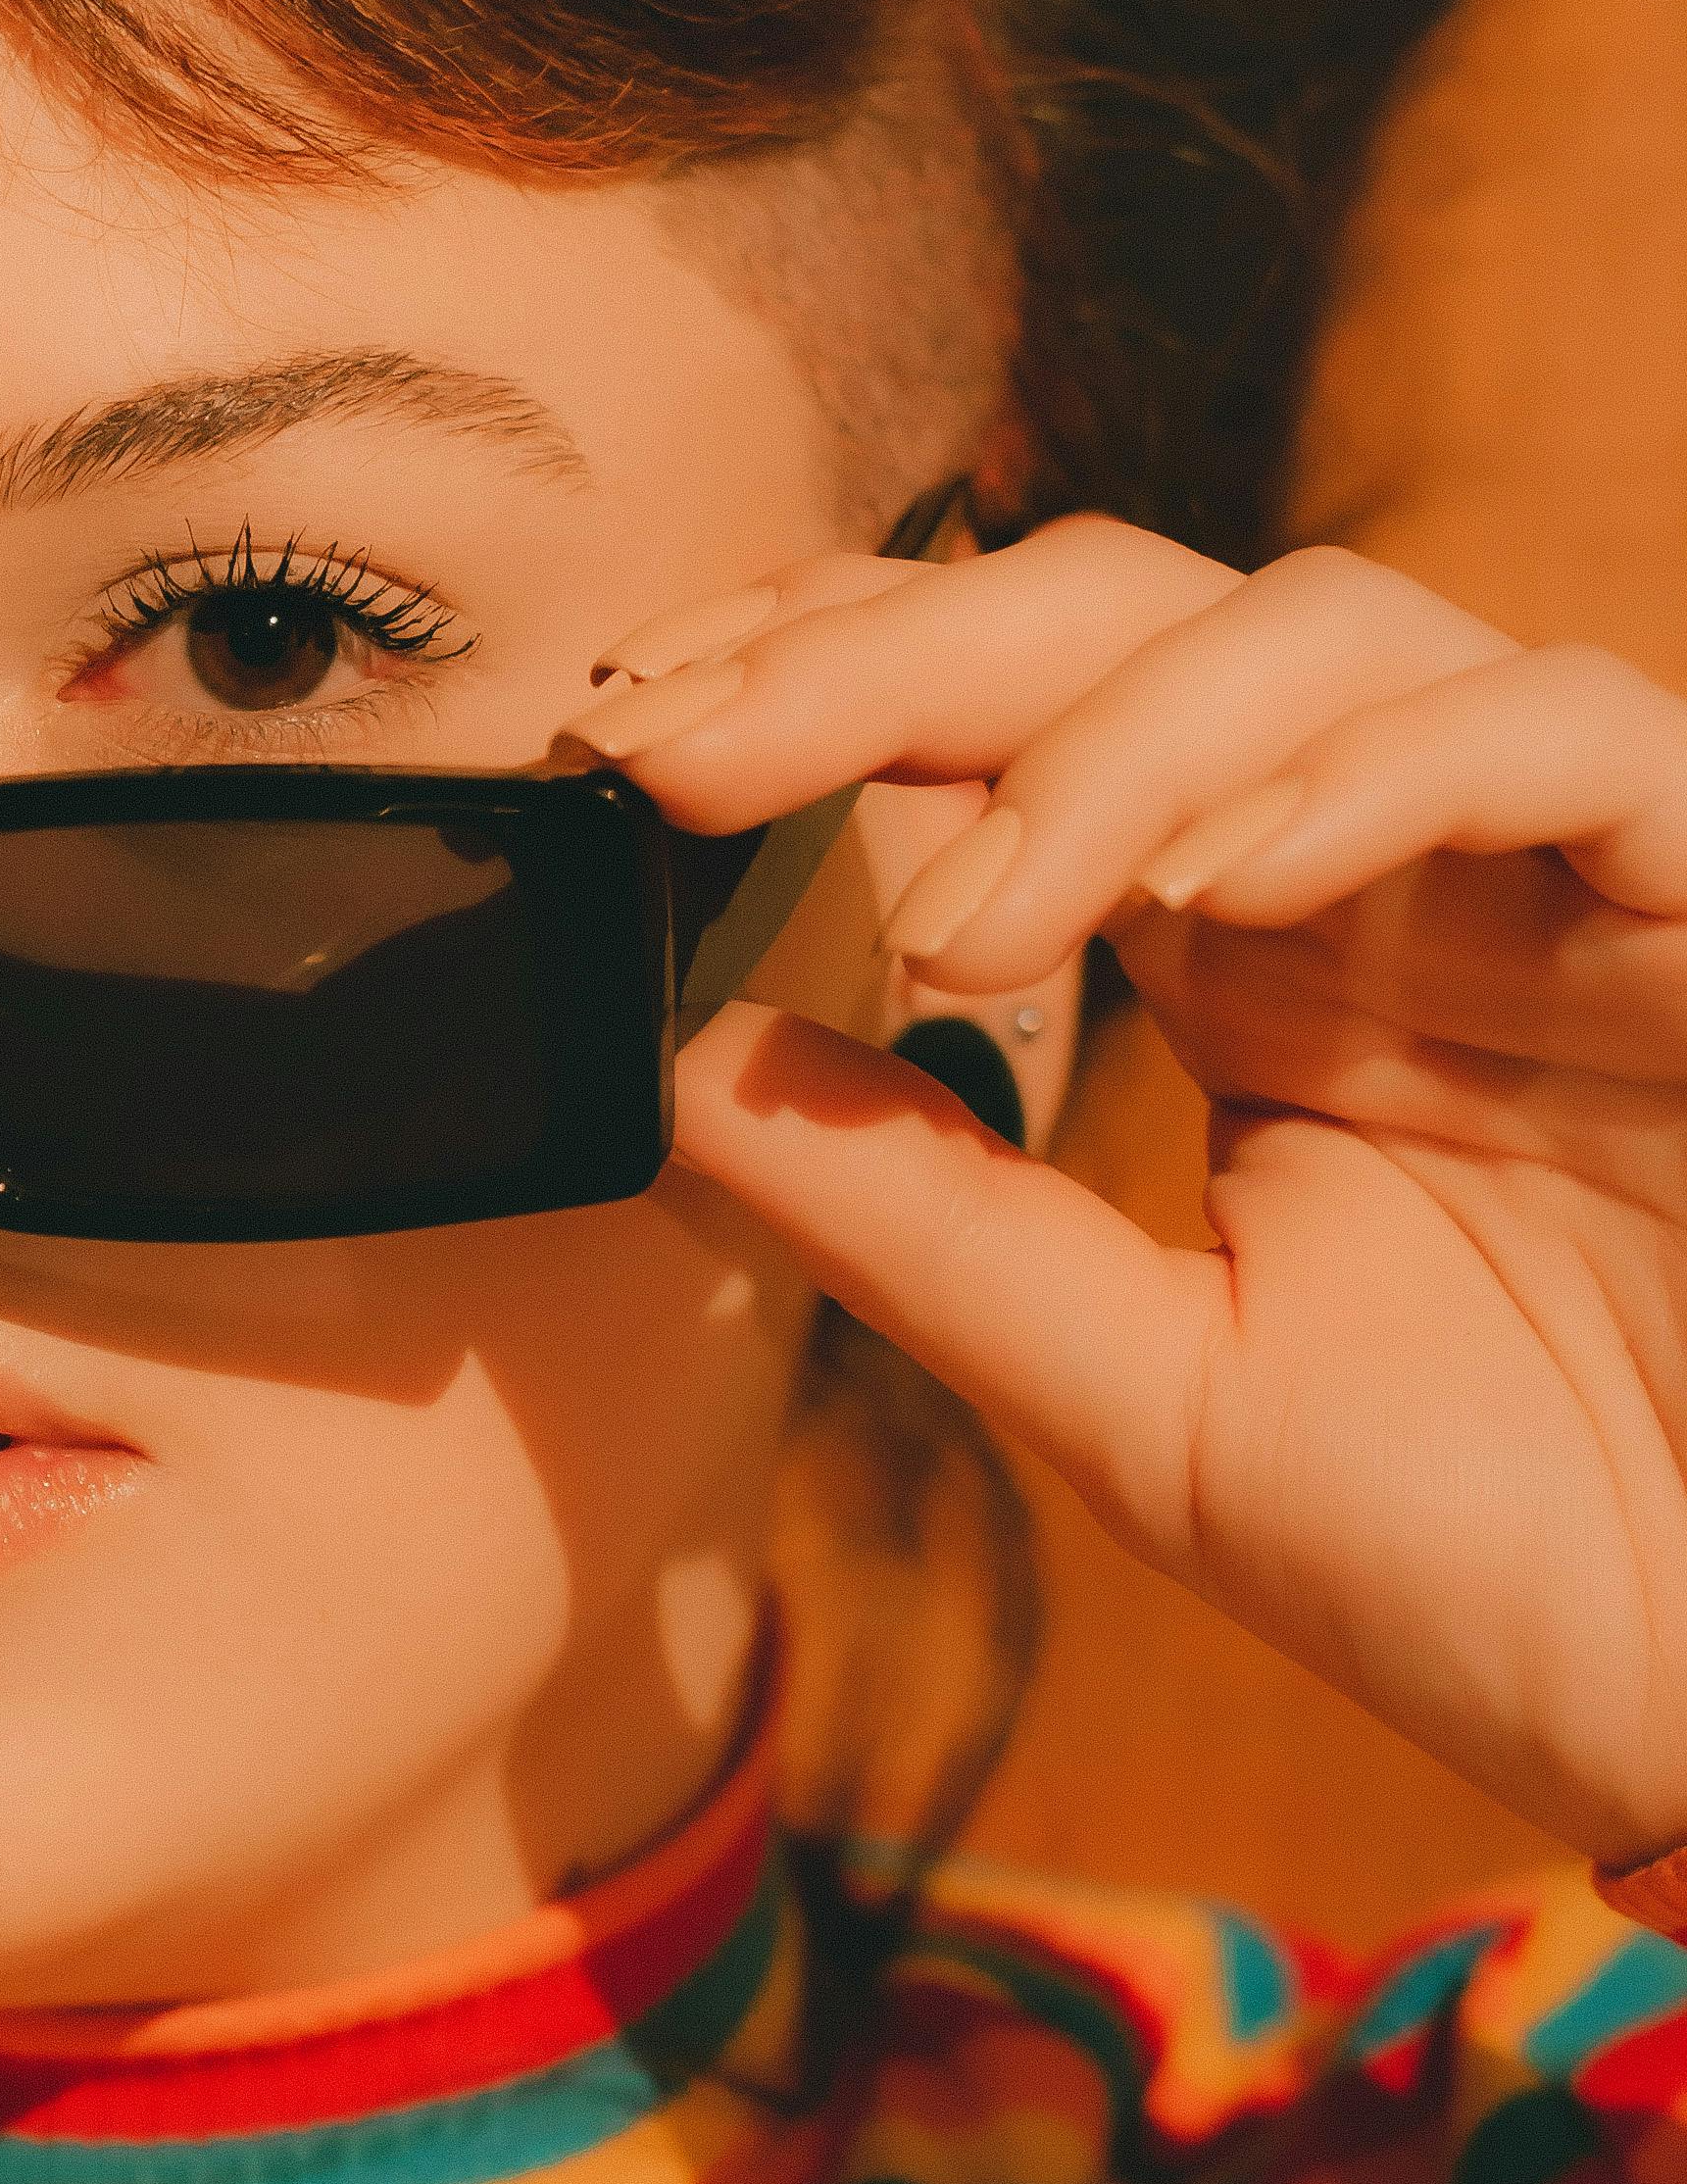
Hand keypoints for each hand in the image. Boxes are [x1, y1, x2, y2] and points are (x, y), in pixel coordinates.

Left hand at [586, 514, 1686, 1866]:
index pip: (996, 719)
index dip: (809, 679)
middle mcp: (1383, 868)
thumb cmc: (1504, 1569)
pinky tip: (1219, 891)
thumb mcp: (1143, 1400)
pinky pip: (1563, 723)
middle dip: (884, 652)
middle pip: (1118, 613)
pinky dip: (1373, 772)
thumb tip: (671, 1053)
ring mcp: (1556, 867)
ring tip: (979, 920)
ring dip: (1109, 739)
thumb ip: (921, 1217)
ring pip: (1320, 622)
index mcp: (1242, 956)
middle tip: (691, 746)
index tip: (621, 738)